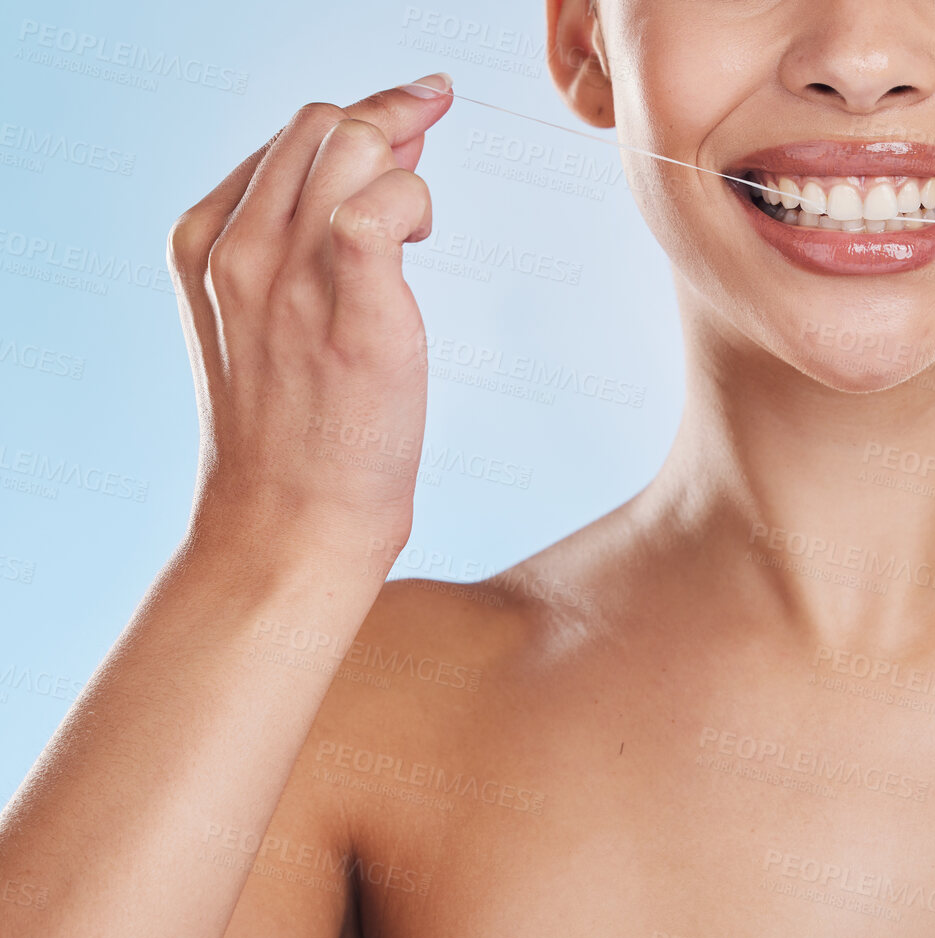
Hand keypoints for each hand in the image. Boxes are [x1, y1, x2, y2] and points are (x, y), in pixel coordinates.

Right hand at [168, 73, 453, 574]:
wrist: (289, 523)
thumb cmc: (297, 431)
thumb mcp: (272, 319)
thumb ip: (308, 238)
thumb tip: (388, 159)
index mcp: (204, 245)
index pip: (283, 141)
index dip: (352, 125)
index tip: (404, 125)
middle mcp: (237, 251)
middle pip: (318, 126)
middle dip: (387, 118)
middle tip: (430, 138)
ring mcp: (289, 279)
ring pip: (352, 148)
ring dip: (405, 163)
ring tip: (418, 223)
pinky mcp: (353, 310)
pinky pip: (382, 208)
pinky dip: (413, 203)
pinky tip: (421, 239)